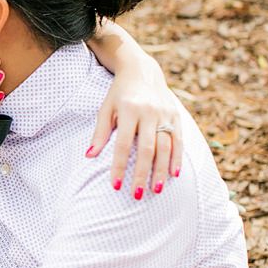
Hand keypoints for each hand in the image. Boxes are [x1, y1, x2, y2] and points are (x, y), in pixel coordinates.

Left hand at [86, 63, 182, 198]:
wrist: (142, 72)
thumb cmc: (118, 94)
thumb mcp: (105, 109)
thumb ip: (99, 133)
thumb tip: (89, 156)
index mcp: (128, 110)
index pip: (122, 144)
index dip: (118, 166)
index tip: (115, 185)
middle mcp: (149, 112)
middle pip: (146, 149)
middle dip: (142, 174)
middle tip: (137, 195)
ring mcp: (165, 114)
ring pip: (165, 147)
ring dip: (161, 171)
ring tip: (157, 190)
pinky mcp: (176, 115)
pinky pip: (179, 140)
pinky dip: (177, 158)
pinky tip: (174, 174)